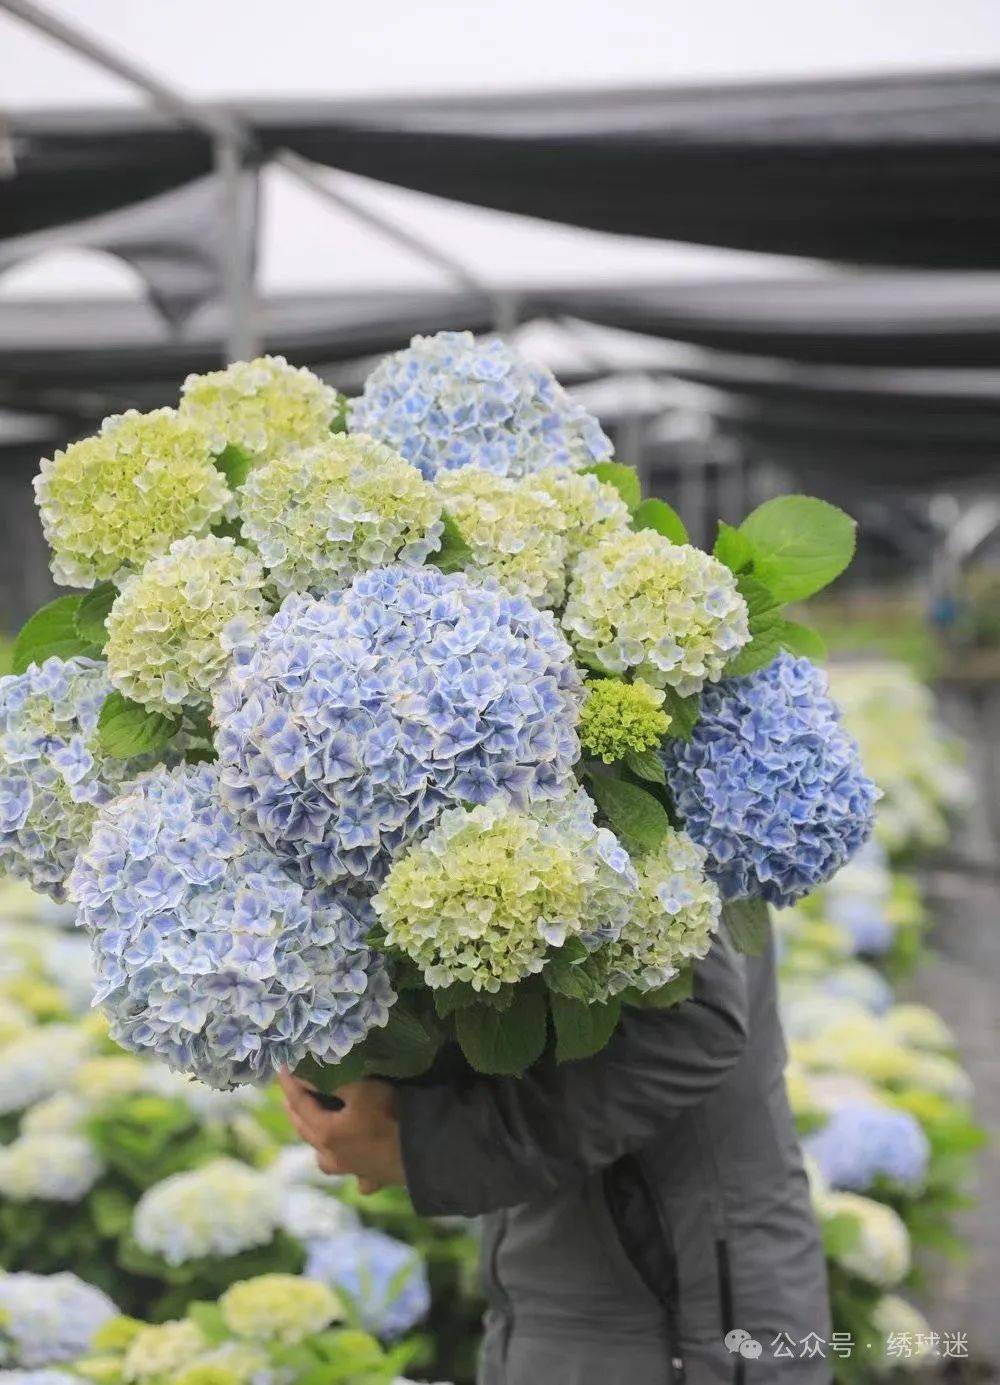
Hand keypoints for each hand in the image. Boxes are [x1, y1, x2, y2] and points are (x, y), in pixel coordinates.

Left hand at [278, 1070, 404, 1194]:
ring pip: (324, 1159)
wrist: (422, 1151)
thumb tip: (308, 1075)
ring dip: (317, 1144)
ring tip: (316, 1131)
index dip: (290, 1084)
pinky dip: (352, 1170)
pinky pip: (355, 1176)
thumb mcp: (361, 1090)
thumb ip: (333, 1082)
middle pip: (306, 1132)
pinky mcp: (372, 1178)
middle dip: (296, 1111)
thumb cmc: (389, 1116)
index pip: (300, 1104)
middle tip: (289, 1095)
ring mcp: (351, 1171)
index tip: (281, 1068)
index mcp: (325, 1133)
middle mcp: (332, 1157)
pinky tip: (354, 1167)